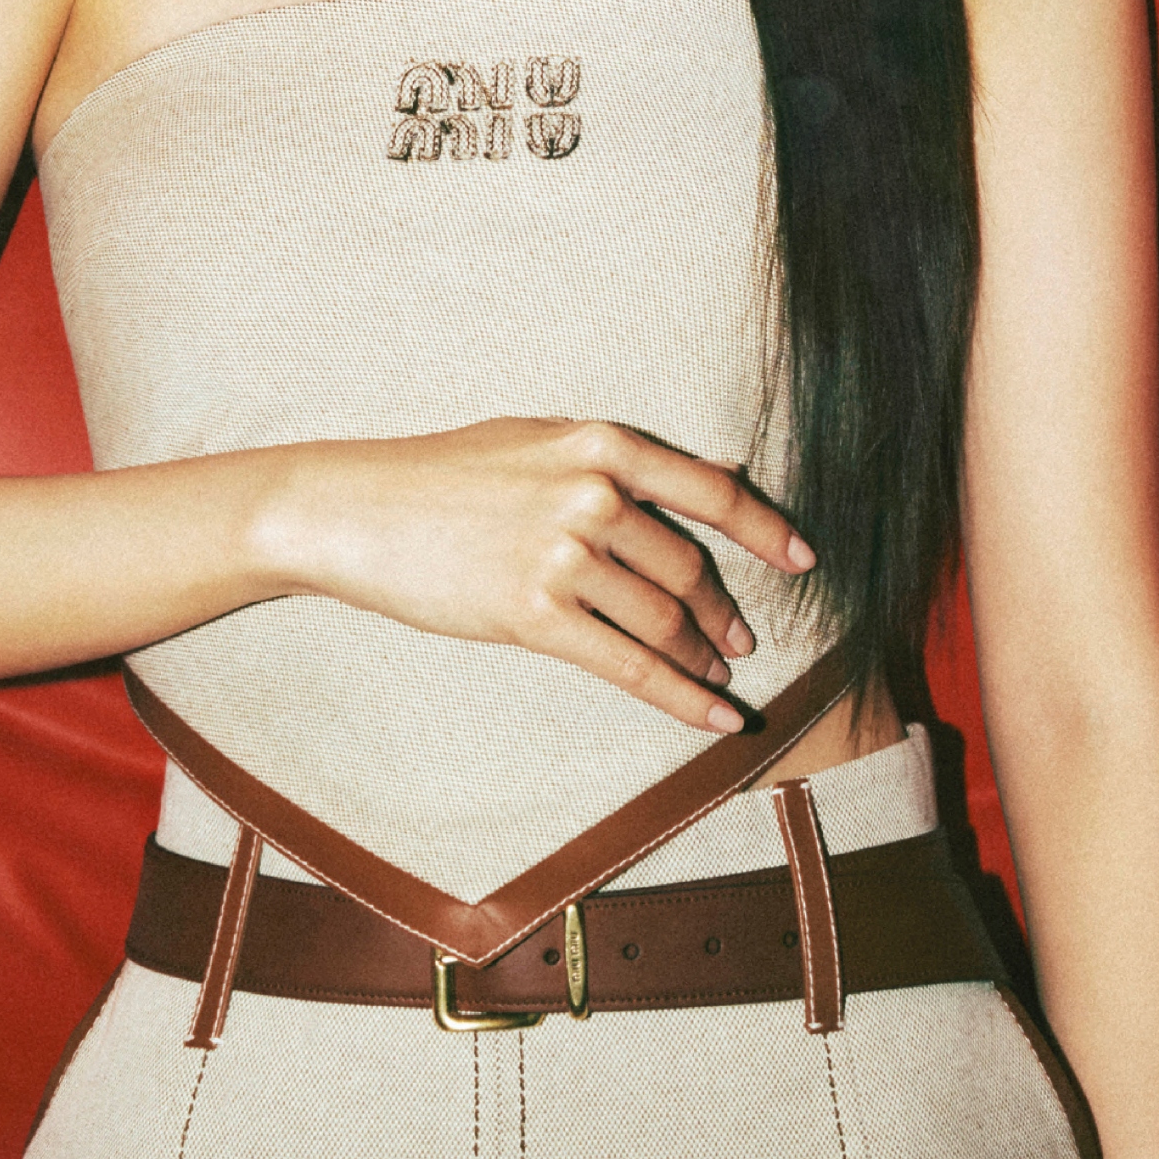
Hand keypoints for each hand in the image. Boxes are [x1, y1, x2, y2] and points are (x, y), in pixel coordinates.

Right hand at [261, 419, 815, 730]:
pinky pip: (629, 666)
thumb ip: (615, 461)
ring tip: (714, 675)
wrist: (355, 509)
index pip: (710, 492)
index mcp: (599, 443)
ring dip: (700, 657)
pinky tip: (714, 716)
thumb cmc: (444, 474)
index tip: (804, 559)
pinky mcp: (533, 614)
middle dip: (723, 612)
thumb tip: (709, 477)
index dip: (766, 529)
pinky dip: (682, 697)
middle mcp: (592, 495)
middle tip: (740, 640)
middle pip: (689, 568)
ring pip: (664, 620)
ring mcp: (563, 554)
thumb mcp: (537, 442)